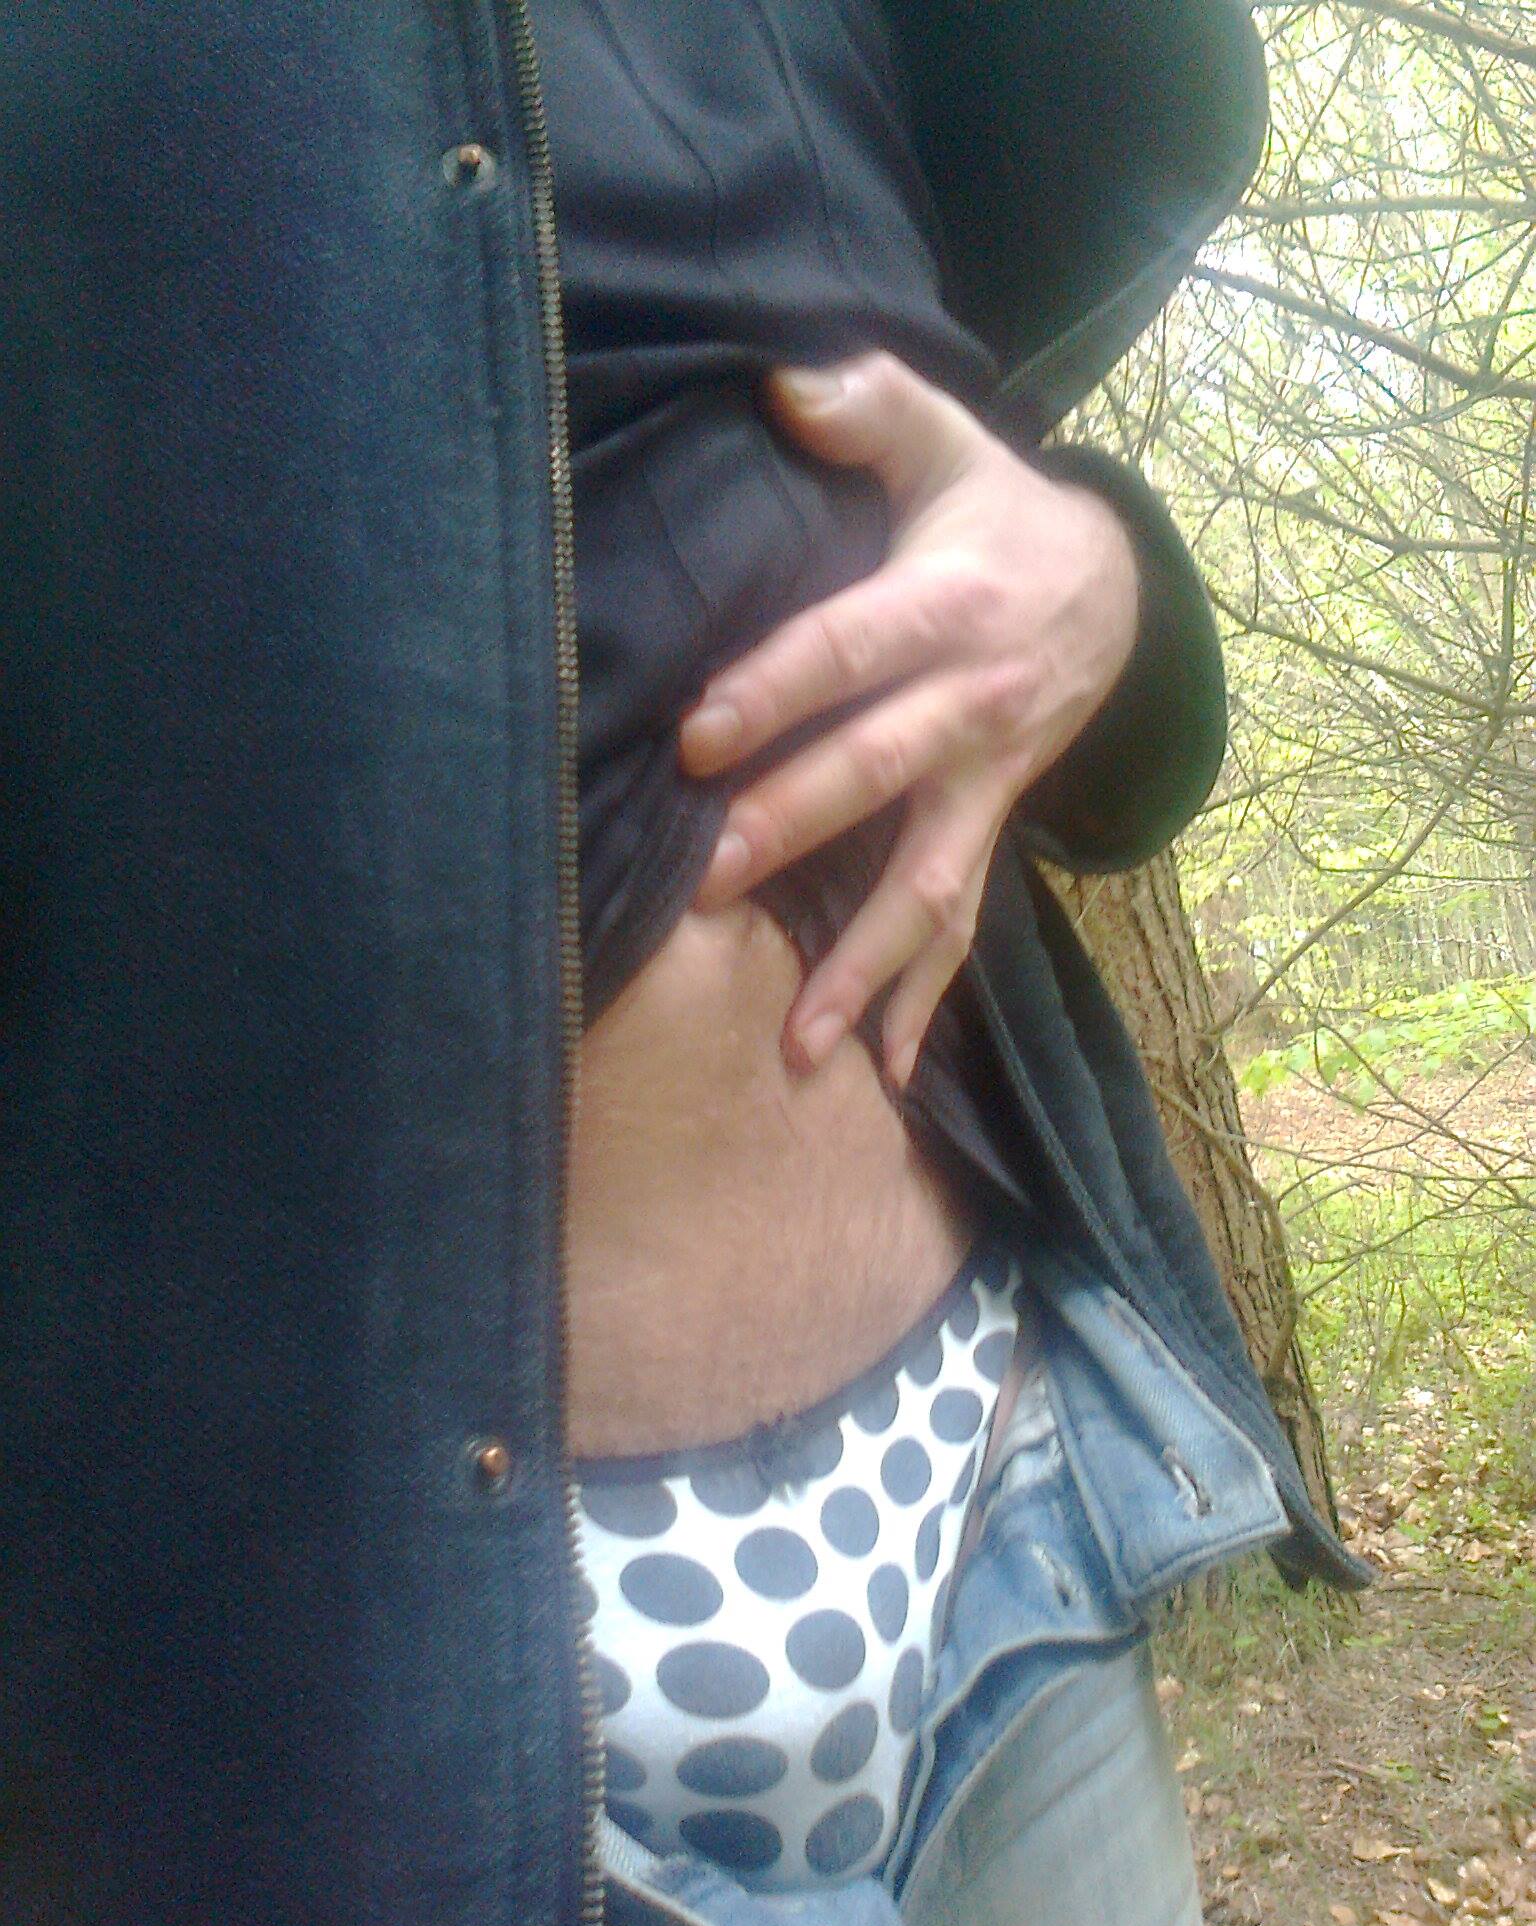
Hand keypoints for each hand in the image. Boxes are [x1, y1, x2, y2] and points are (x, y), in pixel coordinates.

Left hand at [678, 350, 1140, 1088]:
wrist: (1114, 590)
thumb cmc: (996, 512)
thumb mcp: (948, 440)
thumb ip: (870, 406)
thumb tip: (784, 382)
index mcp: (950, 607)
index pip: (851, 651)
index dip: (778, 691)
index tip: (699, 740)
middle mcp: (974, 707)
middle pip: (880, 774)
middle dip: (797, 829)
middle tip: (709, 882)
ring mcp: (989, 784)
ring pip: (931, 885)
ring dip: (867, 966)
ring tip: (803, 1044)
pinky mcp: (990, 827)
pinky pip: (961, 927)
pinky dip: (924, 1001)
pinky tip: (885, 1070)